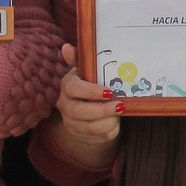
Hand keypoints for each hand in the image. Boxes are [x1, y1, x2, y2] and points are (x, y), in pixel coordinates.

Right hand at [51, 44, 120, 158]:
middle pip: (79, 111)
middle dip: (102, 110)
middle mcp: (64, 104)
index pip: (73, 89)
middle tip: (121, 106)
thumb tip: (67, 47)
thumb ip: (79, 59)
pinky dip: (108, 132)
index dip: (91, 92)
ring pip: (88, 127)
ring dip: (108, 122)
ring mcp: (70, 122)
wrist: (87, 107)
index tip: (110, 92)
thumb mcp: (87, 71)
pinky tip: (115, 124)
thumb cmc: (90, 83)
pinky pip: (96, 138)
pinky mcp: (79, 135)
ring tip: (120, 113)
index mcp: (67, 85)